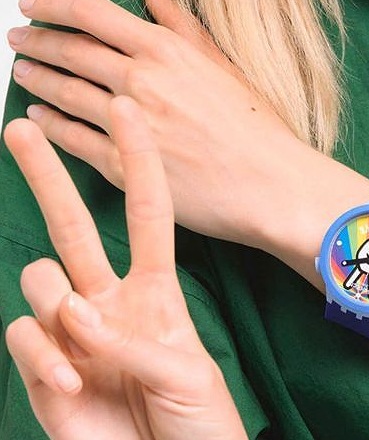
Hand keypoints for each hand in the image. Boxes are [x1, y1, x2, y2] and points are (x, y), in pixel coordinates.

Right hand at [4, 97, 245, 439]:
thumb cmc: (197, 420)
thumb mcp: (186, 372)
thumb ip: (133, 339)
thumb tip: (77, 310)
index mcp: (155, 292)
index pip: (146, 213)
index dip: (138, 162)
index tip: (127, 111)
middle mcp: (109, 301)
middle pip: (72, 225)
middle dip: (47, 176)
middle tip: (19, 126)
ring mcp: (74, 332)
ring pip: (41, 279)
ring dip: (58, 306)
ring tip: (84, 351)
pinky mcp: (45, 366)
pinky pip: (26, 336)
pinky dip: (43, 355)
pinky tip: (69, 381)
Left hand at [6, 0, 311, 247]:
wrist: (271, 185)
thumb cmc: (257, 129)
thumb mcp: (223, 66)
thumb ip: (182, 26)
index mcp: (167, 52)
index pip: (92, 14)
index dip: (53, 5)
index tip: (33, 5)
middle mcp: (142, 81)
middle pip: (70, 50)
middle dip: (36, 40)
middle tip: (20, 39)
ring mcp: (129, 125)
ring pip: (64, 93)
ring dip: (37, 79)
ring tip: (25, 73)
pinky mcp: (124, 167)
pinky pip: (72, 140)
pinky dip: (48, 127)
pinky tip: (37, 119)